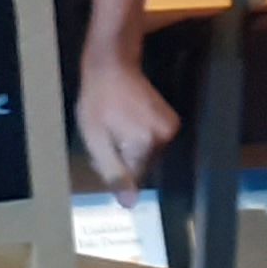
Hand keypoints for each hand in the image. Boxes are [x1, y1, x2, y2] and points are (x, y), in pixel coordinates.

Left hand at [76, 50, 179, 192]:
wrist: (112, 63)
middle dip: (122, 156)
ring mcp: (170, 127)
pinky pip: (152, 140)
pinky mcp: (171, 120)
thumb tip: (130, 204)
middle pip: (141, 164)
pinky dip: (137, 135)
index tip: (101, 149)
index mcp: (146, 143)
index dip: (114, 166)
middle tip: (104, 135)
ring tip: (113, 125)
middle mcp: (164, 137)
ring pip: (146, 153)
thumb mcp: (96, 138)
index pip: (133, 176)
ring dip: (128, 146)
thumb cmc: (98, 99)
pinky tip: (124, 119)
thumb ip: (113, 172)